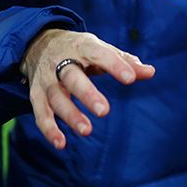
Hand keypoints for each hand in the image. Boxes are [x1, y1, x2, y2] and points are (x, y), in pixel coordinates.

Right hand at [20, 29, 155, 149]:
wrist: (37, 43)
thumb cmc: (80, 49)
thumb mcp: (101, 49)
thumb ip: (125, 61)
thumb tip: (151, 72)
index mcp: (82, 47)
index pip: (99, 54)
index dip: (115, 65)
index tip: (131, 79)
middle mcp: (60, 62)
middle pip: (72, 78)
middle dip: (87, 94)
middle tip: (104, 111)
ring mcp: (46, 79)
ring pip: (55, 98)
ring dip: (70, 115)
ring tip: (87, 130)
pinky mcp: (35, 94)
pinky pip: (40, 113)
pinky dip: (48, 129)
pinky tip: (61, 144)